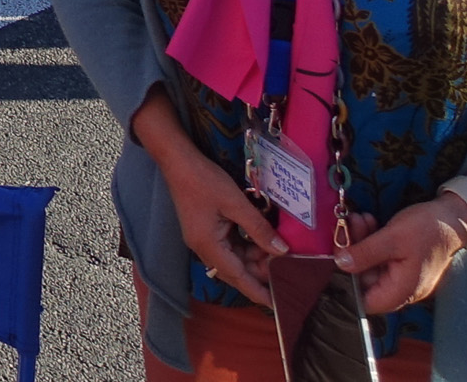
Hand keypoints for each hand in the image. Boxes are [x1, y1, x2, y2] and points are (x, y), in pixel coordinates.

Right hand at [148, 129, 285, 302]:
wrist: (177, 160)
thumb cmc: (204, 180)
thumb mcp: (236, 203)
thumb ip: (259, 229)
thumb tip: (282, 251)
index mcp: (208, 246)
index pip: (238, 277)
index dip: (258, 292)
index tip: (277, 306)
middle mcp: (204, 248)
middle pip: (237, 269)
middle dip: (262, 270)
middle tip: (288, 267)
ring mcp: (204, 239)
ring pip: (235, 258)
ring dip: (256, 256)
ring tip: (279, 250)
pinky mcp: (206, 229)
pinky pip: (230, 245)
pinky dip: (247, 245)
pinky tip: (262, 238)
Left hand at [340, 198, 466, 313]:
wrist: (451, 217)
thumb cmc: (426, 230)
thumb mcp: (392, 238)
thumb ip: (365, 253)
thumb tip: (340, 264)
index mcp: (402, 290)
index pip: (367, 302)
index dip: (347, 284)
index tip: (336, 258)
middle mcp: (401, 287)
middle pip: (365, 278)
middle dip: (353, 251)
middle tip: (349, 225)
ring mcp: (400, 274)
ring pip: (369, 264)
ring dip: (360, 241)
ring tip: (359, 218)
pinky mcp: (399, 261)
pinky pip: (378, 255)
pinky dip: (370, 240)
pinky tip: (368, 221)